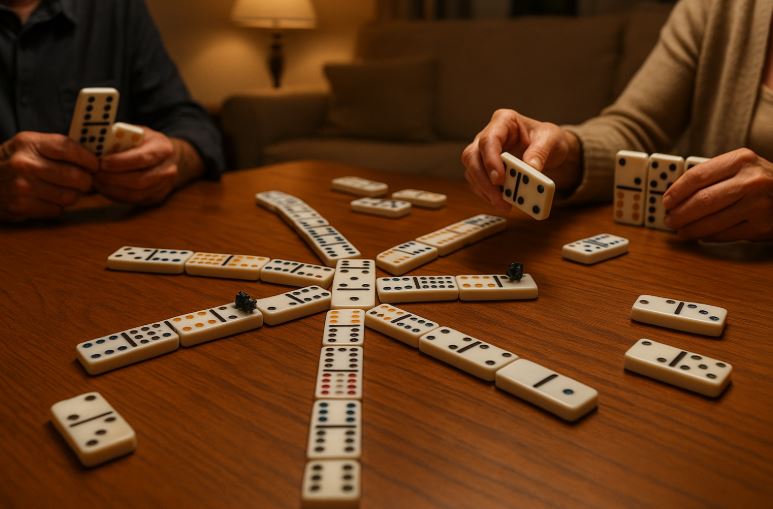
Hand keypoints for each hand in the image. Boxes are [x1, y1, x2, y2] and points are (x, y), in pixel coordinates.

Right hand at [0, 132, 96, 220]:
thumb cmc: (13, 162)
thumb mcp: (29, 145)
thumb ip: (58, 148)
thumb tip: (95, 159)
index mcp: (29, 143)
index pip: (68, 148)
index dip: (88, 158)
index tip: (96, 165)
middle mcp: (25, 163)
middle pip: (74, 176)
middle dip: (86, 181)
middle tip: (85, 182)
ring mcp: (22, 186)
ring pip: (69, 196)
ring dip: (73, 196)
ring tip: (66, 190)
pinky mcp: (21, 206)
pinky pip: (57, 210)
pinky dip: (58, 207)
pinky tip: (48, 199)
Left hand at [96, 127, 179, 204]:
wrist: (164, 157)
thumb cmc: (144, 142)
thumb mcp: (135, 133)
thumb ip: (120, 139)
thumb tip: (97, 148)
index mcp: (163, 148)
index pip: (142, 158)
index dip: (121, 162)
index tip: (102, 162)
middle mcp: (168, 169)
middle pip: (140, 180)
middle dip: (114, 179)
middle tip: (95, 174)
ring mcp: (164, 186)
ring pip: (136, 194)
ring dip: (112, 189)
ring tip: (97, 181)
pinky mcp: (156, 197)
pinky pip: (133, 200)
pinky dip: (116, 195)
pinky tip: (104, 187)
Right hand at [461, 109, 582, 211]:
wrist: (548, 148)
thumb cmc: (547, 139)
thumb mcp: (552, 140)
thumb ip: (541, 152)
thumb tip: (530, 169)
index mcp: (504, 121)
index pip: (489, 139)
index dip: (490, 160)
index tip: (499, 179)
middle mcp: (488, 135)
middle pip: (472, 156)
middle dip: (483, 180)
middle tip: (499, 198)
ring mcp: (483, 152)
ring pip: (471, 171)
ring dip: (485, 190)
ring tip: (504, 204)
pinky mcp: (483, 168)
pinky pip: (477, 183)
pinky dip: (487, 194)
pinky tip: (502, 201)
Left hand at [663, 148, 772, 240]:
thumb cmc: (761, 180)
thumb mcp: (742, 166)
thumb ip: (712, 175)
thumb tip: (675, 194)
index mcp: (741, 160)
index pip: (698, 175)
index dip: (676, 190)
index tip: (665, 201)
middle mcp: (751, 181)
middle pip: (702, 201)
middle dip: (680, 213)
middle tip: (669, 219)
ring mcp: (758, 205)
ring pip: (711, 221)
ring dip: (690, 229)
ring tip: (680, 230)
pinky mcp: (761, 226)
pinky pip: (725, 234)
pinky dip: (708, 236)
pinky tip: (700, 235)